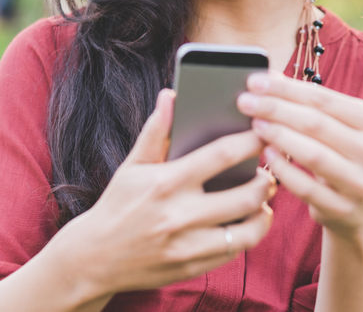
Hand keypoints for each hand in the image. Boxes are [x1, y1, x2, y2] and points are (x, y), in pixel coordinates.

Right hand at [54, 89, 276, 296]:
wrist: (94, 259)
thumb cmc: (117, 205)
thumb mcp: (132, 166)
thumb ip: (156, 131)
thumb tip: (171, 94)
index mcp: (166, 182)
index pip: (222, 155)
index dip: (250, 141)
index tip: (264, 133)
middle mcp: (179, 215)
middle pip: (246, 195)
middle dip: (266, 180)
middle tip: (269, 171)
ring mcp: (187, 246)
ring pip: (248, 230)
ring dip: (264, 212)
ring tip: (264, 199)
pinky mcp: (191, 268)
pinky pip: (233, 251)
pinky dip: (247, 235)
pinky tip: (248, 221)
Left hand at [236, 71, 362, 241]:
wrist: (361, 209)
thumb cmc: (339, 156)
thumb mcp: (332, 127)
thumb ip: (305, 102)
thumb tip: (267, 77)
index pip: (323, 98)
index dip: (286, 89)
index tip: (254, 81)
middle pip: (317, 124)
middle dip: (276, 109)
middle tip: (244, 102)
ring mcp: (361, 183)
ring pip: (314, 154)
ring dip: (279, 136)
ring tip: (254, 125)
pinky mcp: (344, 209)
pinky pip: (307, 187)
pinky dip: (283, 169)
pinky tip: (266, 154)